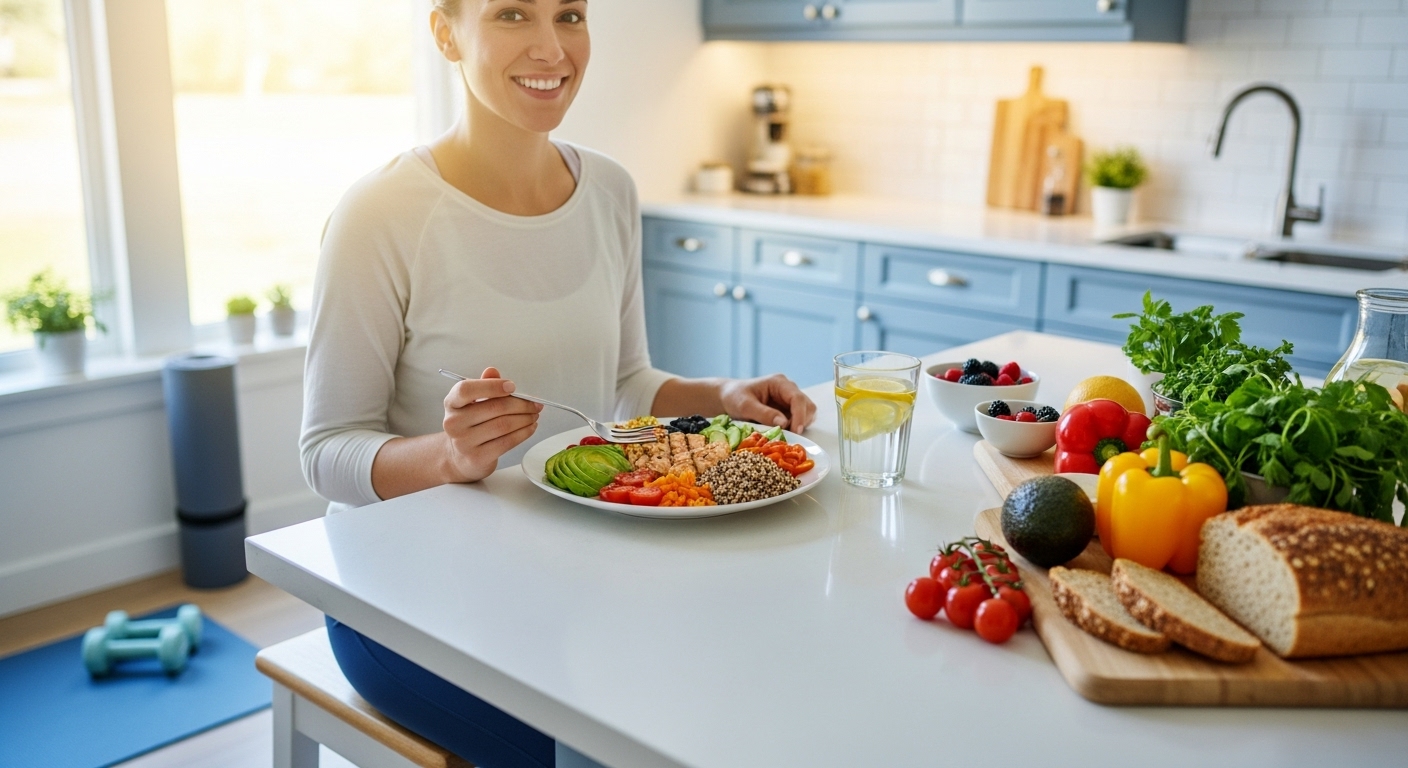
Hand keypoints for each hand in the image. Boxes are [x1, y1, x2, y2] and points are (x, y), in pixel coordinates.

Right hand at [442, 367, 541, 482]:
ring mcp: (464, 442)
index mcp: (452, 403)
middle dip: (520, 404)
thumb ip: (483, 386)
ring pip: (503, 425)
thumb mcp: (472, 403)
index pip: (467, 389)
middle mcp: (453, 422)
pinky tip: (530, 427)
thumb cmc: (470, 425)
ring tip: (534, 415)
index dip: (491, 386)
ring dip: (525, 418)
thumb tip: (493, 371)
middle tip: (535, 404)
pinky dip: (523, 433)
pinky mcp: (477, 457)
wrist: (460, 457)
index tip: (512, 386)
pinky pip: (507, 442)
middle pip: (494, 408)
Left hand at [719, 373, 816, 432]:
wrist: (727, 398)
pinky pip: (799, 420)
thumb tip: (784, 423)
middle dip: (802, 421)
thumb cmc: (734, 397)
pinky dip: (795, 428)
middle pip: (807, 406)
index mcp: (779, 383)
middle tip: (789, 435)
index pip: (797, 398)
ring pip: (807, 414)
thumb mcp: (745, 406)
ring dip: (799, 425)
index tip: (796, 431)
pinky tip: (783, 433)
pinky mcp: (787, 411)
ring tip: (784, 434)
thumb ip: (764, 413)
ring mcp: (789, 401)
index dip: (800, 415)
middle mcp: (788, 390)